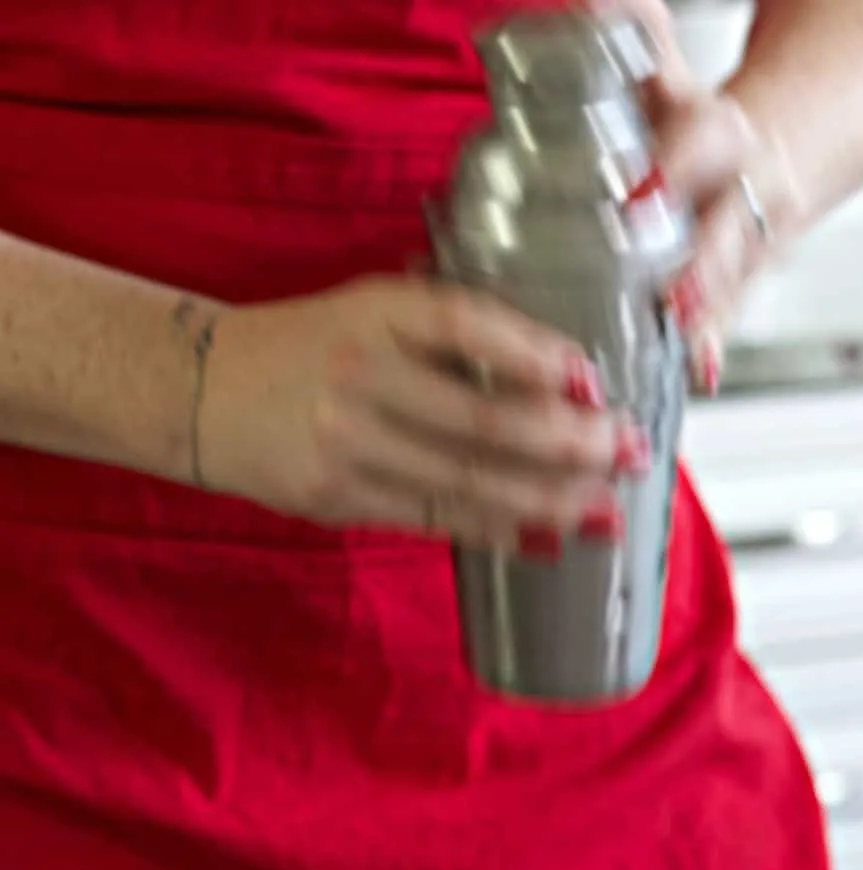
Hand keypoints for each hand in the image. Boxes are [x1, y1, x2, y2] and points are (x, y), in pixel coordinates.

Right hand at [197, 276, 648, 554]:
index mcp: (374, 312)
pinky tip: (543, 538)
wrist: (201, 388)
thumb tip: (556, 377)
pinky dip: (494, 529)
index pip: (469, 326)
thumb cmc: (306, 344)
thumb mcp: (370, 311)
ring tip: (605, 508)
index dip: (538, 355)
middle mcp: (362, 376)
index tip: (595, 382)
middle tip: (633, 455)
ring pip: (468, 481)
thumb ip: (447, 333)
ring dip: (549, 499)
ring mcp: (346, 443)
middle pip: (486, 420)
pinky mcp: (335, 499)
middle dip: (572, 444)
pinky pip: (431, 518)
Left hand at [617, 0, 799, 392]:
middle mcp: (745, 193)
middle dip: (703, 268)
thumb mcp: (673, 80)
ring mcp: (748, 245)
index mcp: (722, 136)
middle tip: (673, 301)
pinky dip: (714, 347)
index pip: (703, 147)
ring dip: (711, 319)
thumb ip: (637, 44)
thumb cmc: (702, 129)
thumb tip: (584, 4)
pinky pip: (730, 318)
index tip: (639, 197)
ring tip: (686, 352)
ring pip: (735, 283)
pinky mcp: (742, 284)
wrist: (778, 153)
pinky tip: (702, 373)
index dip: (674, 171)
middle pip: (729, 231)